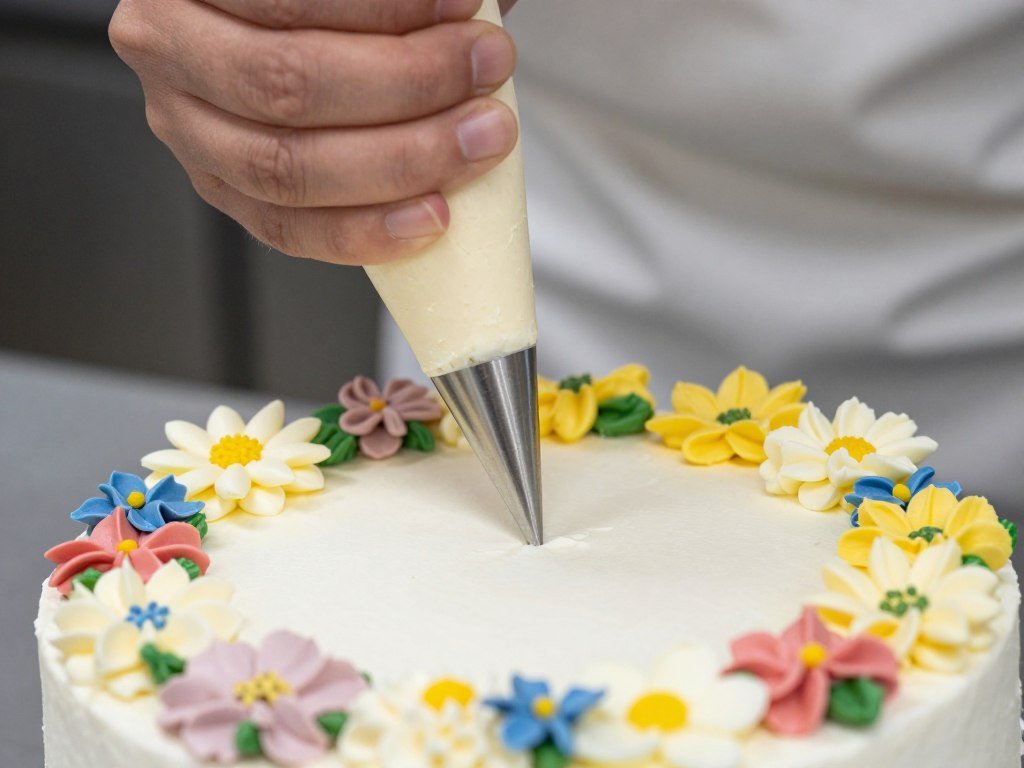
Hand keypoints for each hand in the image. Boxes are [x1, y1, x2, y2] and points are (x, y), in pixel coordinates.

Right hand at [109, 0, 518, 264]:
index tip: (468, 10)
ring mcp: (186, 130)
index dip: (386, 10)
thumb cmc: (321, 3)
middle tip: (486, 71)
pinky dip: (368, 230)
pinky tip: (432, 215)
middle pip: (287, 84)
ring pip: (288, 168)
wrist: (279, 31)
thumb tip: (479, 7)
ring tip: (479, 140)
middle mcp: (167, 46)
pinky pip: (290, 230)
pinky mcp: (220, 190)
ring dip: (401, 160)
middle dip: (408, 85)